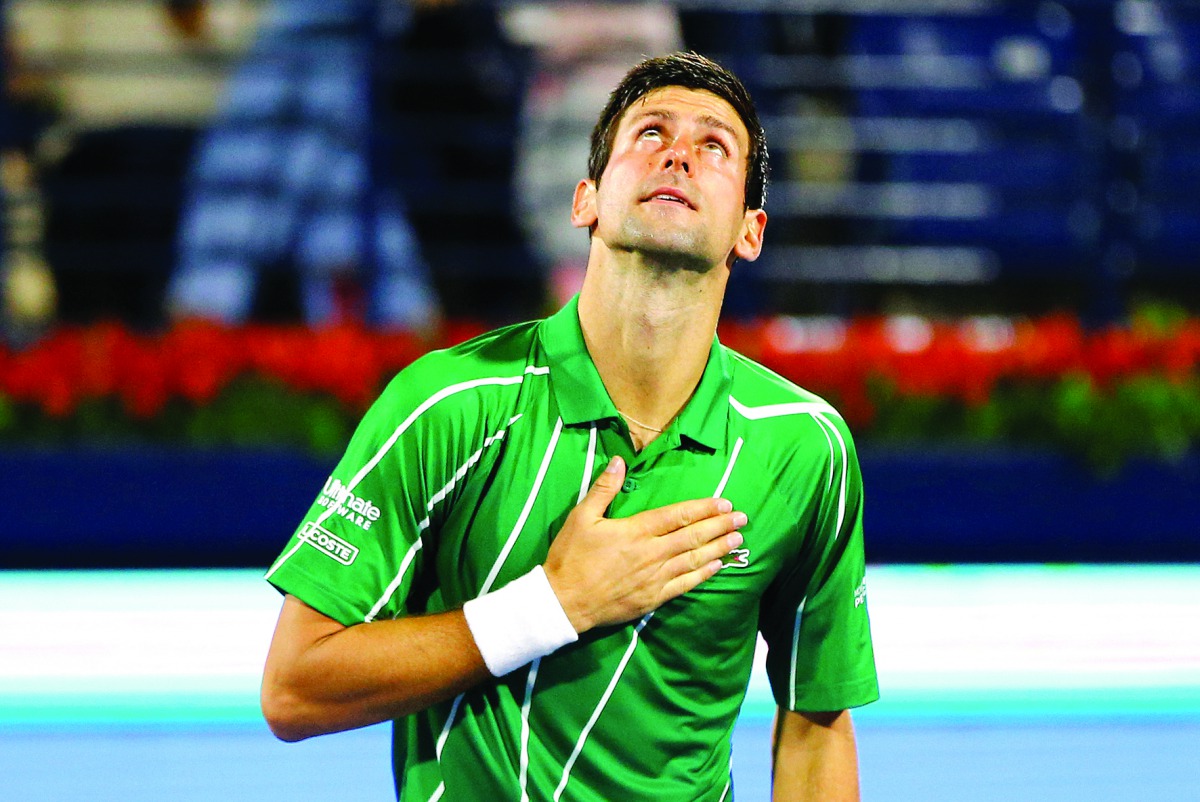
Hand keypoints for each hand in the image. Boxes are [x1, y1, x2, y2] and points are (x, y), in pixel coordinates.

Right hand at [544, 456, 746, 632]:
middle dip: (719, 526)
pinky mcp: (653, 598)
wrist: (564, 602)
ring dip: (718, 548)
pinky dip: (703, 574)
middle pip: (692, 536)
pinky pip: (685, 584)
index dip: (703, 508)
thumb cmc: (571, 557)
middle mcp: (651, 553)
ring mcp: (655, 578)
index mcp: (636, 531)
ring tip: (737, 539)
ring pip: (693, 560)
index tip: (724, 502)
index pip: (677, 516)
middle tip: (742, 518)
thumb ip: (603, 489)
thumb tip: (619, 461)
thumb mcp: (581, 517)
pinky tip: (717, 567)